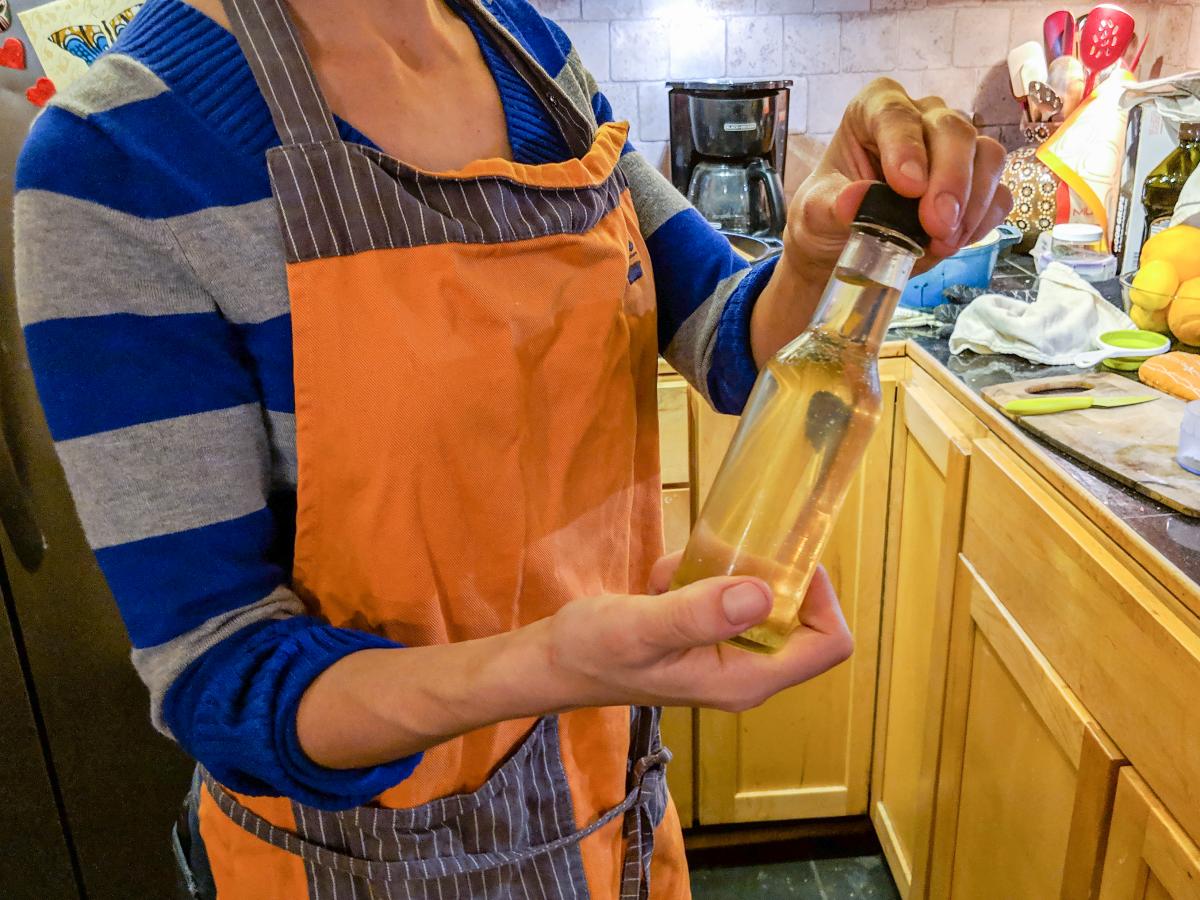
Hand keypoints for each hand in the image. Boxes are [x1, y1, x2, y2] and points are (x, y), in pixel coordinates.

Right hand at [544, 553, 852, 712]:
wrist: (552, 662)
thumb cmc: (593, 651)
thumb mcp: (641, 627)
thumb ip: (699, 613)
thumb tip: (763, 594)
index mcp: (745, 679)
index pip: (828, 643)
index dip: (820, 596)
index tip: (781, 558)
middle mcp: (746, 672)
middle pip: (801, 617)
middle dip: (762, 575)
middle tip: (713, 559)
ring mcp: (726, 656)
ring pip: (760, 598)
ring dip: (722, 572)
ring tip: (671, 577)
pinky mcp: (705, 639)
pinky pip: (726, 596)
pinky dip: (699, 577)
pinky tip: (659, 583)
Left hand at [749, 78, 1013, 364]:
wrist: (841, 246)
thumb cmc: (826, 216)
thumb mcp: (813, 214)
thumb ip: (831, 205)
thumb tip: (855, 202)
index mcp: (873, 110)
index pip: (895, 113)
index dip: (906, 146)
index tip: (908, 187)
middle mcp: (921, 117)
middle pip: (953, 130)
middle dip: (950, 180)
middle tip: (936, 225)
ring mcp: (954, 147)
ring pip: (987, 156)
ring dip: (972, 202)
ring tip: (942, 241)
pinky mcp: (975, 182)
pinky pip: (998, 191)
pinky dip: (984, 218)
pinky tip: (957, 241)